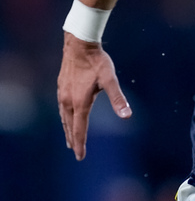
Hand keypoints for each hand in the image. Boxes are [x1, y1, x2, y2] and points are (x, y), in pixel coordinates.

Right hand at [57, 32, 131, 160]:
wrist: (79, 44)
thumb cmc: (97, 62)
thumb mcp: (110, 80)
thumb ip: (118, 99)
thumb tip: (127, 116)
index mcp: (80, 102)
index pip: (79, 129)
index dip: (80, 144)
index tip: (80, 157)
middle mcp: (68, 101)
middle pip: (70, 126)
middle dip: (73, 140)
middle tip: (76, 152)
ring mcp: (62, 93)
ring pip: (64, 117)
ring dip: (67, 129)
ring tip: (69, 139)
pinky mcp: (61, 86)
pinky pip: (61, 108)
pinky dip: (64, 117)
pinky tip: (66, 115)